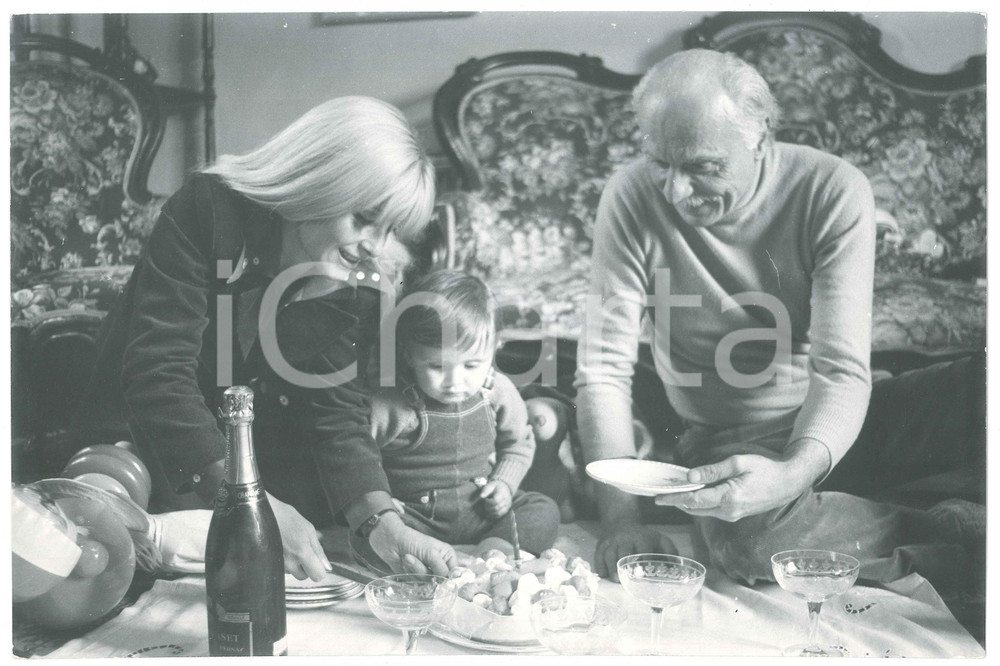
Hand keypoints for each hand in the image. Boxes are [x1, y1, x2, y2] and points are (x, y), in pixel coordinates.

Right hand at [266, 492, 330, 580]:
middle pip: (303, 577)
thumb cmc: (285, 517)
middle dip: (306, 567)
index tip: (318, 562)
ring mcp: (278, 564)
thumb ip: (318, 550)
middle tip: (304, 551)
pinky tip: (283, 548)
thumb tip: (326, 566)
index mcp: (302, 552)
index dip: (319, 570)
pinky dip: (285, 561)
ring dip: (294, 564)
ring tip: (291, 546)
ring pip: (292, 573)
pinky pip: (282, 568)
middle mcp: (289, 562)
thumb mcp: (308, 529)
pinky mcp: (269, 564)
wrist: (263, 513)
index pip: (317, 576)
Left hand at [368, 512, 457, 575]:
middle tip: (420, 558)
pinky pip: (416, 583)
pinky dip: (409, 572)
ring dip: (415, 569)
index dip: (449, 577)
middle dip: (427, 571)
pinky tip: (405, 562)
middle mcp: (439, 565)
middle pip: (440, 580)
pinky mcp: (416, 577)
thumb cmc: (412, 541)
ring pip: (427, 581)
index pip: (455, 572)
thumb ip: (442, 568)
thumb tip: (449, 582)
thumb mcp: (430, 552)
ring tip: (408, 557)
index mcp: (447, 555)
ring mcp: (427, 572)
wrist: (390, 542)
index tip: (440, 576)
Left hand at [479, 480, 512, 517]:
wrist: (505, 488)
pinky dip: (492, 515)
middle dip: (488, 507)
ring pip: (497, 513)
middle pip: (496, 508)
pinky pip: (499, 516)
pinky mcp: (506, 510)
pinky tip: (489, 512)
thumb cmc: (496, 487)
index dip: (488, 502)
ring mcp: (507, 506)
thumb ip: (486, 490)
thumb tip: (481, 496)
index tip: (486, 499)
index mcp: (502, 493)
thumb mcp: (490, 485)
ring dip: (490, 511)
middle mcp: (506, 501)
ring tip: (487, 506)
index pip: (496, 501)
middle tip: (485, 503)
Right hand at [594, 525, 677, 581]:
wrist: (622, 521)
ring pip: (609, 553)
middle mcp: (625, 538)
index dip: (644, 562)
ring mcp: (612, 541)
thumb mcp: (660, 539)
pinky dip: (600, 565)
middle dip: (625, 565)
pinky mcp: (602, 544)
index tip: (645, 575)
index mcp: (642, 537)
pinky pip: (598, 554)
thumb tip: (677, 569)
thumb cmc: (644, 536)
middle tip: (627, 579)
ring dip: (611, 567)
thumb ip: (670, 552)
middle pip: (623, 551)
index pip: (643, 549)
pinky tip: (604, 575)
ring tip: (615, 580)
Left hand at [654, 439, 829, 521]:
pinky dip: (699, 503)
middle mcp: (729, 511)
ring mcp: (732, 515)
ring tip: (671, 493)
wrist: (788, 483)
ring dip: (686, 503)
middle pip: (694, 508)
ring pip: (702, 511)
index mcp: (729, 498)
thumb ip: (712, 470)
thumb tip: (689, 476)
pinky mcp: (735, 515)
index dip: (673, 498)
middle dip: (676, 501)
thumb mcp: (739, 462)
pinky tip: (692, 493)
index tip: (658, 497)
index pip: (694, 499)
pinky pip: (711, 511)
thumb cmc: (766, 469)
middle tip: (659, 494)